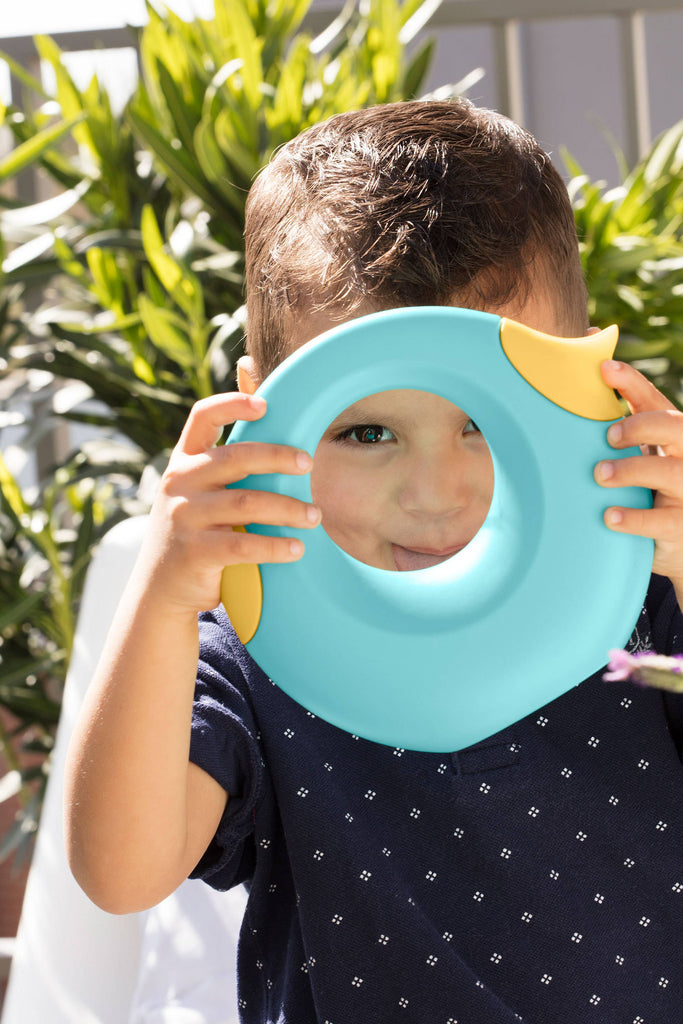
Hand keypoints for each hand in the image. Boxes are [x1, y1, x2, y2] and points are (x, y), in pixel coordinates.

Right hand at [140, 392, 320, 614]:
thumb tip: (278, 441)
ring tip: (314, 516)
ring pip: (247, 503)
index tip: (265, 404)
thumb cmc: (195, 533)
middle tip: (307, 463)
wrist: (160, 588)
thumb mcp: (198, 494)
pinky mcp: (194, 551)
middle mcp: (179, 482)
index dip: (232, 404)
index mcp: (183, 461)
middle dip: (278, 457)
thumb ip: (224, 471)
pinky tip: (297, 548)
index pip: (202, 417)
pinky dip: (275, 546)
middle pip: (236, 457)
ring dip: (288, 508)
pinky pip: (243, 545)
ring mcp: (184, 516)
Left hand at [595, 360, 682, 601]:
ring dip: (630, 470)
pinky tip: (609, 516)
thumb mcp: (642, 461)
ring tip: (600, 475)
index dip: (633, 383)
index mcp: (674, 438)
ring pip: (669, 472)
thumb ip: (619, 437)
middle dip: (640, 425)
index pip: (657, 402)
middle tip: (608, 436)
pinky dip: (633, 518)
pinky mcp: (681, 528)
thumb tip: (570, 401)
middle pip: (675, 426)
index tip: (605, 369)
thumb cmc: (650, 495)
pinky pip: (661, 521)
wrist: (678, 545)